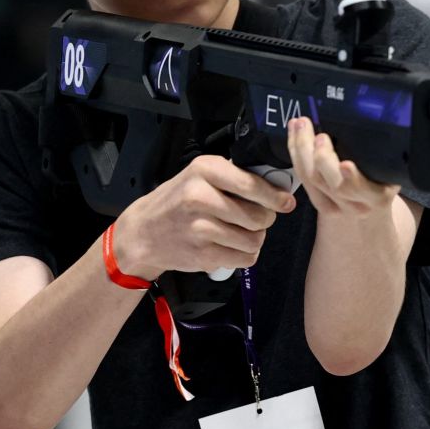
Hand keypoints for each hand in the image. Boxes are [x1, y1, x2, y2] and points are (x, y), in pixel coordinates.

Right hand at [113, 155, 295, 279]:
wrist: (143, 232)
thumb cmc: (176, 202)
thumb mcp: (200, 176)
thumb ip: (235, 176)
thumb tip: (278, 185)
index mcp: (205, 170)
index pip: (253, 185)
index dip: (275, 196)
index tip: (285, 201)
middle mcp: (201, 197)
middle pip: (259, 215)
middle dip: (264, 219)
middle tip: (255, 217)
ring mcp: (201, 228)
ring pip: (254, 239)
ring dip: (254, 238)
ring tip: (240, 232)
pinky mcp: (202, 255)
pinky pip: (245, 258)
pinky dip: (244, 254)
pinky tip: (231, 246)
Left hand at [286, 117, 400, 216]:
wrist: (372, 209)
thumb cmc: (384, 181)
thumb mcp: (392, 171)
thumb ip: (385, 155)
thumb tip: (381, 120)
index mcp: (378, 196)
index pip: (365, 190)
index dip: (353, 180)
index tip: (345, 165)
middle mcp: (356, 205)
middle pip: (333, 185)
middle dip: (322, 157)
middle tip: (319, 135)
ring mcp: (335, 207)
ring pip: (312, 180)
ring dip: (303, 150)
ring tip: (301, 125)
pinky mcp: (318, 202)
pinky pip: (302, 178)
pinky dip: (295, 154)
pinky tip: (294, 134)